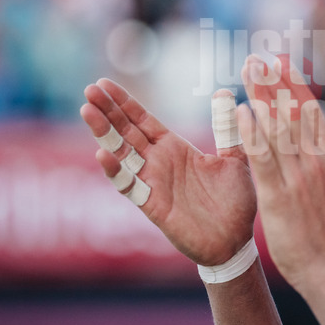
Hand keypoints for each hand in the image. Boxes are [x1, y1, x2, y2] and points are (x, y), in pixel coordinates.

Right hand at [80, 78, 255, 265]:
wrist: (237, 241)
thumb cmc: (235, 201)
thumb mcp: (234, 158)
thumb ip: (226, 128)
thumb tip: (221, 91)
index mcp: (174, 148)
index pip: (142, 119)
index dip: (124, 102)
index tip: (104, 82)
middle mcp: (158, 162)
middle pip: (126, 131)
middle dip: (107, 111)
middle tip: (88, 90)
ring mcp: (153, 183)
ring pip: (121, 153)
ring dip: (103, 133)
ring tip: (87, 112)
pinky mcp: (153, 205)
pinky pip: (130, 186)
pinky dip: (116, 171)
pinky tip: (103, 154)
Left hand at [237, 56, 324, 293]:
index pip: (310, 113)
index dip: (295, 85)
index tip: (283, 62)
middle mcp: (314, 163)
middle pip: (292, 114)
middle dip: (275, 83)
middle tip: (258, 57)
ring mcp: (297, 178)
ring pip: (277, 129)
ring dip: (261, 97)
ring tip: (248, 71)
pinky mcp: (278, 196)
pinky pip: (262, 159)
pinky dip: (252, 134)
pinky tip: (241, 111)